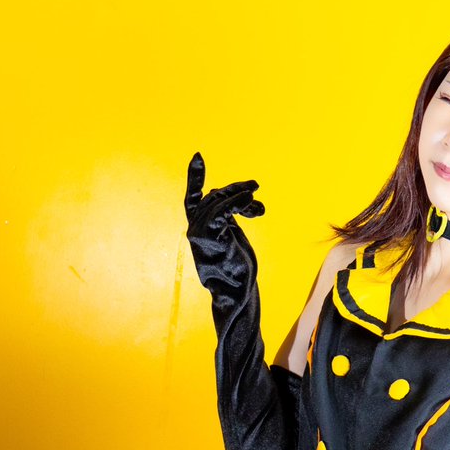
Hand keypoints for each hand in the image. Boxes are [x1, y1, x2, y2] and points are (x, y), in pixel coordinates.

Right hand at [184, 151, 265, 293]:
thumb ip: (230, 219)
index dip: (194, 178)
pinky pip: (222, 212)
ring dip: (240, 196)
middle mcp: (196, 228)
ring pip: (218, 202)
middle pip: (214, 196)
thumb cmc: (237, 271)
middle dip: (236, 190)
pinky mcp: (209, 237)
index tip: (197, 157)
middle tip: (254, 186)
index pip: (193, 198)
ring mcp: (200, 233)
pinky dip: (236, 203)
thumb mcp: (234, 237)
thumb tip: (243, 200)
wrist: (235, 292)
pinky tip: (251, 201)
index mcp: (200, 228)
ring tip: (255, 191)